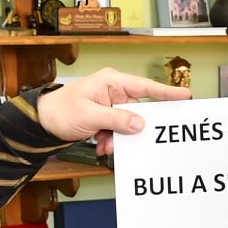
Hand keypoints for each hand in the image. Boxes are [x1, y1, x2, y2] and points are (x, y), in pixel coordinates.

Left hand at [36, 68, 190, 150]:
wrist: (42, 122)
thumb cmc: (61, 111)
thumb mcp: (90, 116)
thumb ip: (117, 119)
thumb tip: (139, 124)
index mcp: (111, 81)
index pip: (144, 87)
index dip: (166, 93)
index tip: (185, 96)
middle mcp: (113, 91)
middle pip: (137, 110)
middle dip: (133, 127)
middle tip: (133, 139)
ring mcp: (110, 104)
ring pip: (127, 123)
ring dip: (119, 137)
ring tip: (105, 145)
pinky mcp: (105, 117)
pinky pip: (118, 129)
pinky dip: (112, 140)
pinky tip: (102, 146)